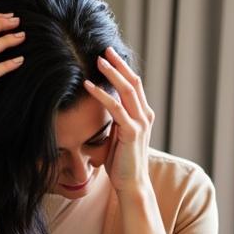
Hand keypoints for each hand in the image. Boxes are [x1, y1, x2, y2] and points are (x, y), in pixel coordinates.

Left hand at [83, 46, 155, 192]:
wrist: (131, 184)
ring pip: (126, 90)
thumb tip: (105, 108)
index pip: (134, 85)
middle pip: (132, 81)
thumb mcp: (118, 136)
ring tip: (97, 60)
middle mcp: (145, 115)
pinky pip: (116, 108)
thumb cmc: (122, 163)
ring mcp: (140, 123)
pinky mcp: (132, 132)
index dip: (123, 69)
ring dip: (111, 73)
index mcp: (143, 115)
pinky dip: (101, 95)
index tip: (110, 56)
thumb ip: (116, 121)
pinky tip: (88, 86)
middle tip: (104, 49)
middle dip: (118, 64)